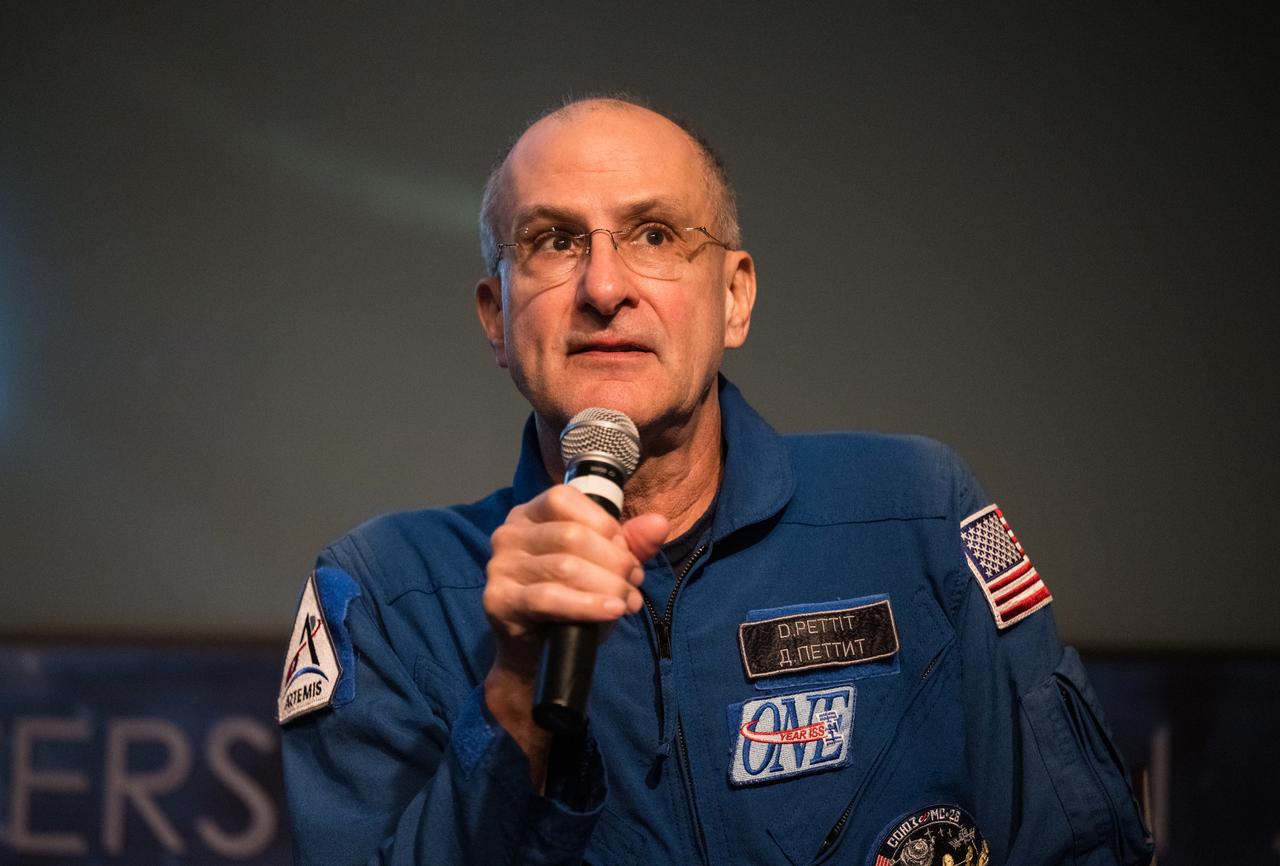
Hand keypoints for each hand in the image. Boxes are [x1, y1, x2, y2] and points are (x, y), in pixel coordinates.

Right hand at [481, 484, 666, 775]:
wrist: (537, 653)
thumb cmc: (570, 600)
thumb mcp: (604, 566)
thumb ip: (631, 543)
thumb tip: (659, 524)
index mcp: (529, 514)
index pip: (566, 500)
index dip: (604, 524)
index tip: (626, 551)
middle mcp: (508, 534)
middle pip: (571, 536)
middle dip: (614, 561)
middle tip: (633, 582)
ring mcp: (500, 567)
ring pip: (565, 567)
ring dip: (607, 585)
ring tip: (626, 601)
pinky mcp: (499, 601)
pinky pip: (549, 599)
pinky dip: (587, 605)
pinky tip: (611, 610)